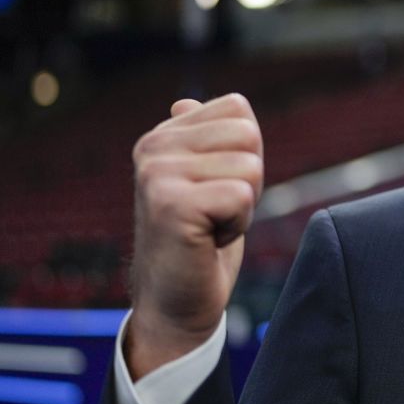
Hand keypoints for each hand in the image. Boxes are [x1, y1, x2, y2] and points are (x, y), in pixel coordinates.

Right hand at [126, 94, 263, 378]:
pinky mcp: (171, 204)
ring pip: (249, 167)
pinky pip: (241, 196)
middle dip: (249, 180)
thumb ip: (204, 140)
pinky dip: (238, 224)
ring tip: (210, 225)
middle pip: (249, 134)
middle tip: (217, 211)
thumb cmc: (200, 241)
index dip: (246, 155)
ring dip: (243, 205)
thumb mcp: (206, 181)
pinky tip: (207, 239)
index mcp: (164, 136)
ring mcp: (157, 174)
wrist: (177, 301)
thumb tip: (185, 101)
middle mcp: (153, 148)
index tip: (218, 188)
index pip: (238, 109)